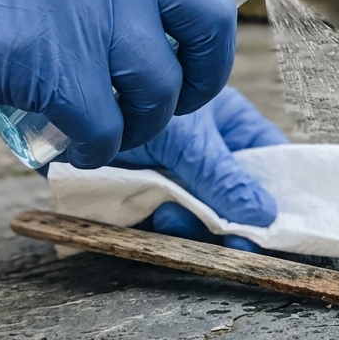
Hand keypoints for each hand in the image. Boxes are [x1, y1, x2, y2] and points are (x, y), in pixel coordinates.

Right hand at [0, 0, 307, 167]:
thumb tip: (163, 28)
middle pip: (214, 25)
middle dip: (210, 74)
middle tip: (182, 96)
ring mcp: (96, 6)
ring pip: (165, 90)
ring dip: (147, 118)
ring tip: (110, 118)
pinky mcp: (57, 63)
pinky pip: (112, 127)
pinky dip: (99, 142)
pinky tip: (74, 135)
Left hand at [113, 87, 287, 251]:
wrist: (56, 110)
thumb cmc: (128, 97)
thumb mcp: (187, 139)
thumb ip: (224, 180)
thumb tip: (265, 217)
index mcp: (230, 125)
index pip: (270, 164)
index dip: (280, 198)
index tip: (282, 232)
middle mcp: (206, 153)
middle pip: (236, 200)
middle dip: (230, 222)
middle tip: (232, 242)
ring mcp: (173, 177)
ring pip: (199, 219)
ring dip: (192, 227)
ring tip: (174, 217)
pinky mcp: (141, 198)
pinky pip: (163, 226)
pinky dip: (161, 231)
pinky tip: (154, 220)